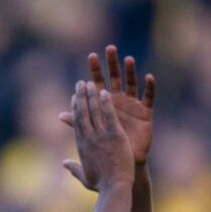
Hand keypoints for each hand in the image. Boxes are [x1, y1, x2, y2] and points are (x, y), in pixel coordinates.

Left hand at [60, 46, 154, 165]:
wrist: (121, 163)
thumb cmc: (104, 148)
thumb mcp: (91, 135)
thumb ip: (78, 122)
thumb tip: (60, 115)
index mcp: (103, 104)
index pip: (98, 83)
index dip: (94, 71)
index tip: (91, 55)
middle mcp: (118, 100)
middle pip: (115, 78)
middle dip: (112, 64)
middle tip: (109, 48)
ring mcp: (132, 105)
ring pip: (132, 83)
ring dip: (130, 71)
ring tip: (128, 59)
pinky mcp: (145, 112)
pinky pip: (149, 97)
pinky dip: (150, 87)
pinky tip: (149, 76)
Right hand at [62, 81, 134, 191]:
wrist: (114, 187)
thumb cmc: (101, 185)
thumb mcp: (84, 176)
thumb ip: (73, 168)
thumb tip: (64, 163)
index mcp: (81, 147)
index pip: (77, 123)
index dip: (75, 108)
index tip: (75, 98)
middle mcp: (88, 138)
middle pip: (82, 113)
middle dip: (81, 97)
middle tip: (80, 84)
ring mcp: (101, 136)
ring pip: (94, 111)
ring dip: (91, 95)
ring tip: (90, 82)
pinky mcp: (115, 135)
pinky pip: (109, 115)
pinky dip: (106, 103)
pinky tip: (104, 92)